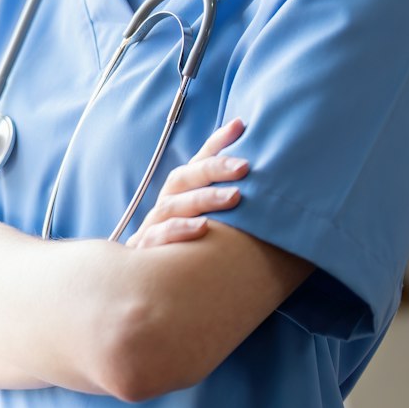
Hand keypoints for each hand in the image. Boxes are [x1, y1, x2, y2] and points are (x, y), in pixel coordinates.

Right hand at [122, 115, 250, 248]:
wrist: (147, 282)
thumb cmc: (187, 246)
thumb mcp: (207, 221)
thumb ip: (228, 200)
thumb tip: (262, 176)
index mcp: (180, 192)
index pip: (199, 160)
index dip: (218, 142)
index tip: (240, 125)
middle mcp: (167, 202)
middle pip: (185, 177)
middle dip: (214, 168)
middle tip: (245, 166)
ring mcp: (154, 223)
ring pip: (175, 204)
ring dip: (205, 198)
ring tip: (235, 197)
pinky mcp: (146, 247)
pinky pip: (159, 235)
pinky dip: (179, 230)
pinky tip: (203, 228)